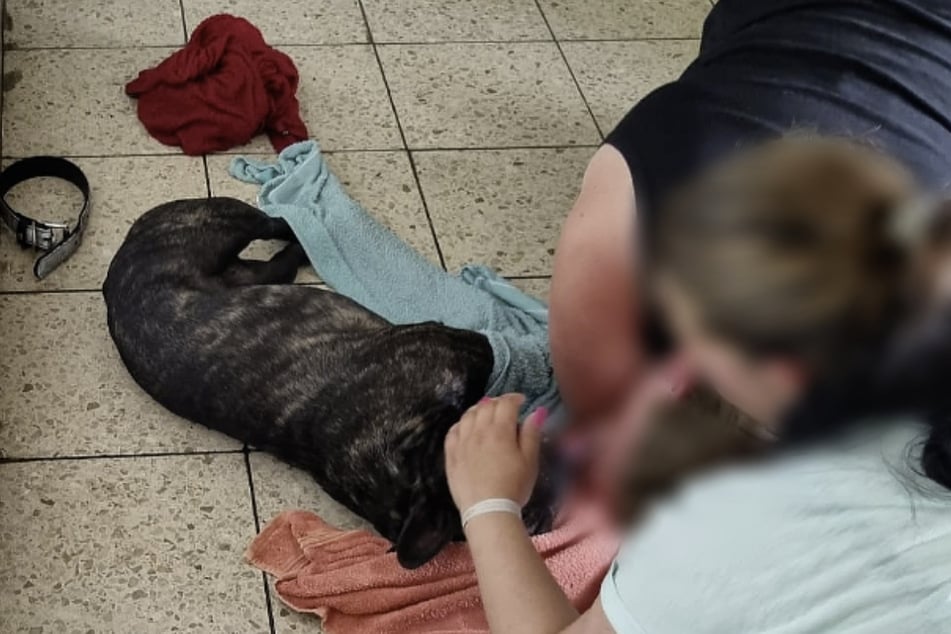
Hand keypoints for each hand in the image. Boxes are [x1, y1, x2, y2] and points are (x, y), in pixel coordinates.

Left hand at [444, 394, 545, 512]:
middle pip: (486, 406)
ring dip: (478, 410)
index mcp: (500, 431)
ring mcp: (462, 442)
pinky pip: (453, 431)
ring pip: (468, 415)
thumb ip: (532, 433)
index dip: (514, 398)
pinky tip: (466, 427)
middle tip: (506, 407)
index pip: (506, 403)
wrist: (487, 511)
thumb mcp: (530, 461)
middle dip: (498, 402)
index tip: (522, 401)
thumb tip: (537, 411)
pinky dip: (461, 424)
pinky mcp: (451, 455)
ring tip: (486, 413)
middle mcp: (478, 431)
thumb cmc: (513, 487)